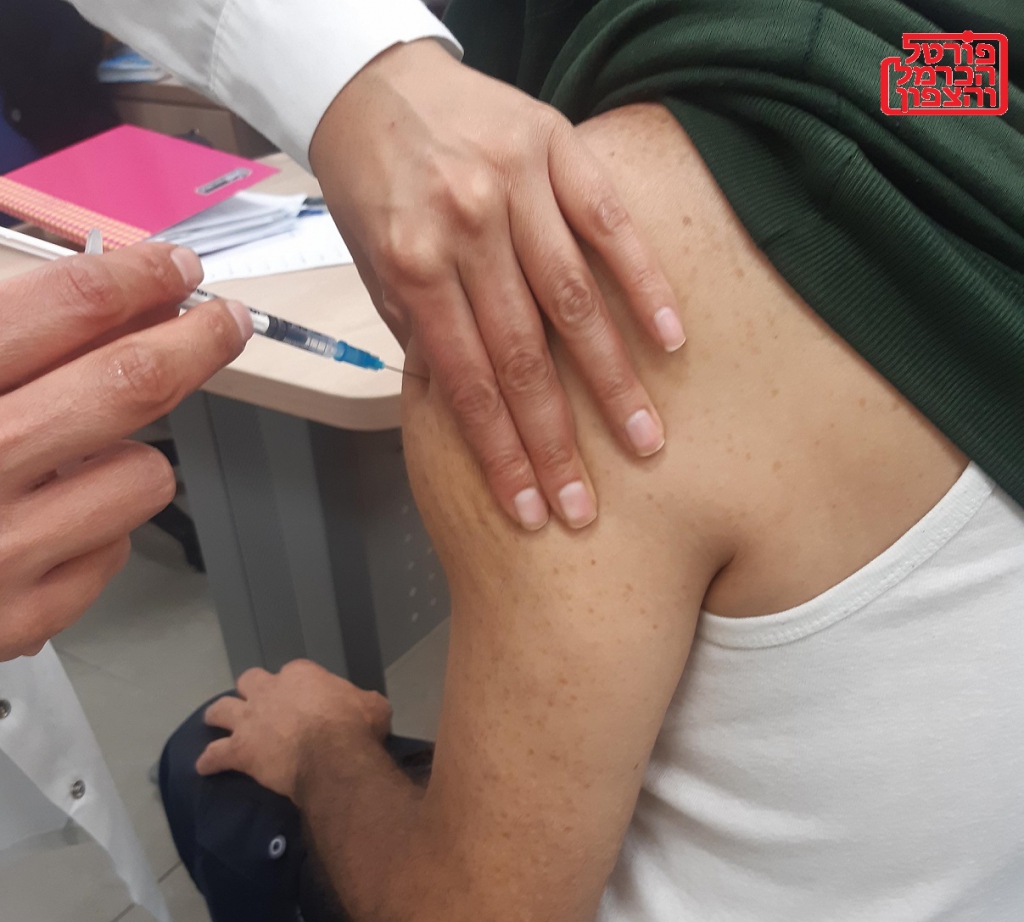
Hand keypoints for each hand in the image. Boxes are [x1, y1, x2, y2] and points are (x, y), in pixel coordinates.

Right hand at [0, 244, 251, 659]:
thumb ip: (7, 335)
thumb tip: (113, 300)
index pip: (69, 306)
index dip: (140, 276)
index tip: (175, 268)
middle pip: (132, 384)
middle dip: (196, 342)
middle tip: (223, 321)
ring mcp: (0, 551)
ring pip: (146, 475)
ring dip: (132, 454)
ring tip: (82, 456)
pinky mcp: (22, 618)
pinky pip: (114, 548)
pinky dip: (95, 528)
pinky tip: (45, 522)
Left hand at [197, 660, 391, 801]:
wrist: (332, 755)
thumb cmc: (356, 727)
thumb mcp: (373, 706)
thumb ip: (362, 702)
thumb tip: (365, 708)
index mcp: (302, 674)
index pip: (293, 672)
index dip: (296, 687)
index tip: (303, 700)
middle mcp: (270, 689)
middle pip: (249, 681)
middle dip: (251, 690)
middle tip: (257, 705)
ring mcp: (251, 718)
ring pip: (221, 709)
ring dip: (218, 716)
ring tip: (214, 722)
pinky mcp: (240, 749)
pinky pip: (215, 754)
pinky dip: (210, 761)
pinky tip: (205, 767)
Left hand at [310, 40, 683, 531]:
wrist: (374, 82)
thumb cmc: (372, 185)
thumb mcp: (376, 265)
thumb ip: (425, 331)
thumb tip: (470, 402)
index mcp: (413, 265)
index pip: (467, 384)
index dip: (502, 455)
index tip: (531, 509)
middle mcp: (465, 228)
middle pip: (523, 357)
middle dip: (557, 441)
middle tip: (588, 504)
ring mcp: (516, 187)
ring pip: (574, 302)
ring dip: (612, 381)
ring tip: (644, 440)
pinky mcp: (559, 149)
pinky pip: (610, 224)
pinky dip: (644, 282)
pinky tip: (670, 339)